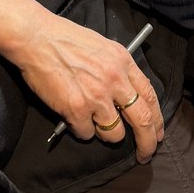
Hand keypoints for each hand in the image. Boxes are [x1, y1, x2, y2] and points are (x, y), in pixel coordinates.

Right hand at [16, 18, 164, 160]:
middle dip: (147, 143)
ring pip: (114, 133)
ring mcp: (96, 96)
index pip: (150, 96)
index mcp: (124, 62)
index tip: (157, 134)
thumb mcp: (103, 47)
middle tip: (145, 155)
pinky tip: (71, 116)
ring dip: (106, 134)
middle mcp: (115, 80)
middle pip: (142, 120)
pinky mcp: (76, 109)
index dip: (157, 119)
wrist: (36, 37)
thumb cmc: (65, 39)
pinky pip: (86, 133)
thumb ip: (118, 70)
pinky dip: (80, 130)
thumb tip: (126, 96)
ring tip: (92, 122)